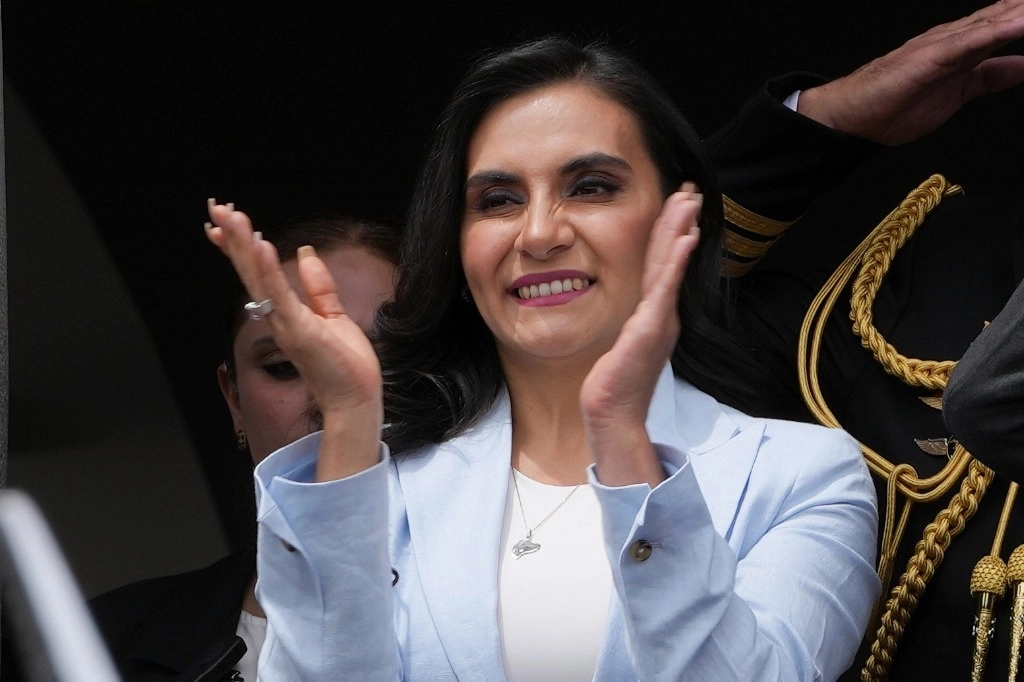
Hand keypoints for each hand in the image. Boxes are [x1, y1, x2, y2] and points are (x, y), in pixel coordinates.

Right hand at [205, 200, 382, 480]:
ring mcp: (285, 323)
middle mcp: (277, 316)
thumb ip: (318, 286)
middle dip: (233, 238)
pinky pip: (279, 294)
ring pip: (259, 277)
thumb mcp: (333, 316)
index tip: (223, 222)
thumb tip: (305, 253)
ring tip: (232, 217)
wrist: (354, 399)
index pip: (257, 272)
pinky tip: (261, 246)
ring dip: (244, 245)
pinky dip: (269, 270)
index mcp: (284, 312)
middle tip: (216, 208)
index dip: (239, 247)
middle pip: (250, 270)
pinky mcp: (298, 329)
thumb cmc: (346, 366)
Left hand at [579, 184, 701, 486]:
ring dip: (680, 230)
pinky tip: (685, 239)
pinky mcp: (650, 329)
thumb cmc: (615, 384)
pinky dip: (676, 262)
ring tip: (689, 202)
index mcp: (655, 314)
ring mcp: (659, 320)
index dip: (670, 233)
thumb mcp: (624, 344)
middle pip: (672, 258)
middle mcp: (662, 313)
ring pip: (671, 266)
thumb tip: (636, 312)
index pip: (663, 265)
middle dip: (680, 221)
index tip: (678, 205)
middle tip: (690, 190)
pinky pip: (664, 289)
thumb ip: (634, 323)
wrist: (613, 414)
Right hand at [798, 0, 1023, 144]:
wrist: (852, 116)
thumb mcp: (960, 93)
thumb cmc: (892, 104)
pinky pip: (970, 42)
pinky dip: (996, 30)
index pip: (1006, 24)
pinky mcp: (930, 57)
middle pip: (1005, 15)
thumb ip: (990, 77)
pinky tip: (1020, 22)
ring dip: (1020, 13)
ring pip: (993, 22)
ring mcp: (942, 45)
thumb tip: (1023, 67)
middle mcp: (955, 38)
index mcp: (962, 47)